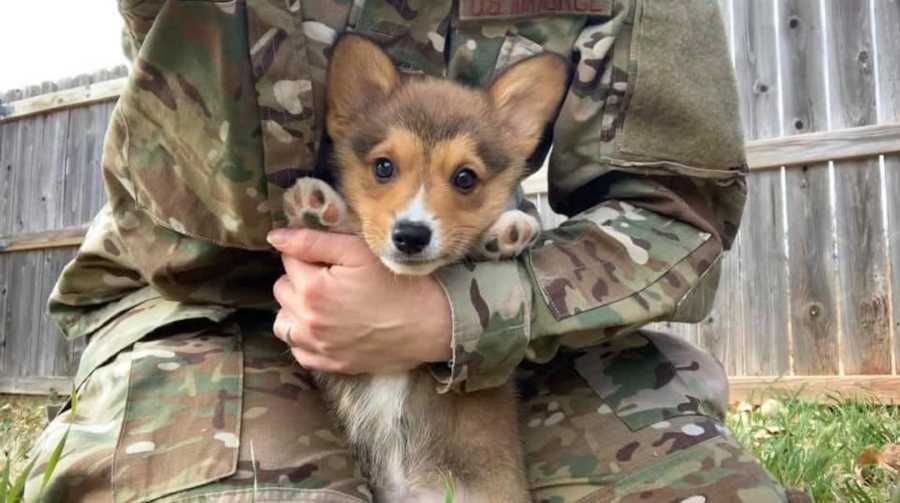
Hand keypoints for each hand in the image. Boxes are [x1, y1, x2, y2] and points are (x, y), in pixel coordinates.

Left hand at [268, 228, 451, 373]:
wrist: (430, 325)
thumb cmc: (398, 283)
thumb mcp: (358, 252)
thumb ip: (312, 241)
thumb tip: (274, 237)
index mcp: (312, 288)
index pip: (288, 260)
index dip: (310, 254)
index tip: (332, 258)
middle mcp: (307, 321)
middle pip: (282, 289)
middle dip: (300, 280)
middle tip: (332, 278)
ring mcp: (317, 346)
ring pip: (284, 322)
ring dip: (295, 310)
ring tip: (323, 303)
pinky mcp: (330, 364)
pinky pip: (299, 350)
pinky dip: (305, 338)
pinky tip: (326, 327)